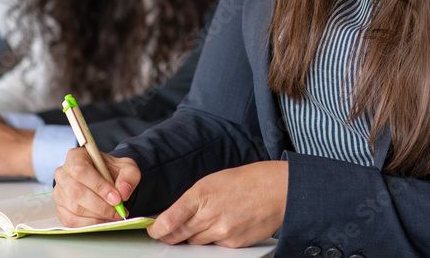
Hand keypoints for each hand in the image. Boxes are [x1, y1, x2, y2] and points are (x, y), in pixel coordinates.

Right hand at [53, 148, 140, 226]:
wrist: (105, 180)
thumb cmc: (111, 171)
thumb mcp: (126, 167)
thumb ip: (129, 176)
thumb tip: (123, 192)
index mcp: (76, 157)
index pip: (81, 171)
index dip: (99, 186)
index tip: (116, 198)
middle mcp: (63, 173)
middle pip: (76, 192)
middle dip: (100, 205)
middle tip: (117, 210)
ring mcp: (59, 192)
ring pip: (74, 208)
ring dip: (97, 215)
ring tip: (113, 215)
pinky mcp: (60, 208)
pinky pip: (71, 220)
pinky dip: (89, 223)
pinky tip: (102, 220)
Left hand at [149, 161, 286, 246]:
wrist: (276, 191)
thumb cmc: (245, 182)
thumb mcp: (212, 182)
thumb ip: (193, 200)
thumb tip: (176, 216)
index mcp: (201, 195)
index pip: (170, 219)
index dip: (158, 229)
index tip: (153, 231)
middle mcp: (209, 216)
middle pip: (179, 235)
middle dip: (171, 236)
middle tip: (167, 234)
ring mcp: (222, 233)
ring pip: (195, 243)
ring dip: (193, 237)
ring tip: (204, 223)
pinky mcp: (233, 245)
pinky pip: (213, 248)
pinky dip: (213, 240)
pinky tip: (222, 227)